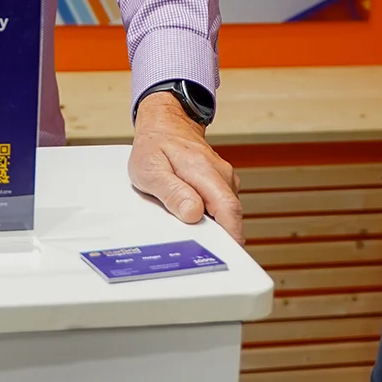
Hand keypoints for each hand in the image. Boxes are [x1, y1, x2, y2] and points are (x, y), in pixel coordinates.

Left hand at [129, 92, 242, 239]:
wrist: (165, 124)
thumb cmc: (154, 146)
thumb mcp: (151, 170)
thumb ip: (172, 192)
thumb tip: (193, 213)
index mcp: (206, 172)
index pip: (229, 210)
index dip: (231, 238)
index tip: (226, 257)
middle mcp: (221, 175)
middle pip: (231, 215)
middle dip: (220, 238)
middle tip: (198, 252)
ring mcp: (224, 178)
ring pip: (225, 212)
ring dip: (213, 226)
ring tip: (188, 230)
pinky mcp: (221, 183)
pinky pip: (220, 206)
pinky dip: (210, 216)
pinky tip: (192, 217)